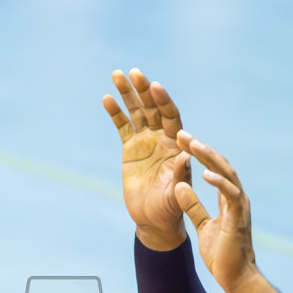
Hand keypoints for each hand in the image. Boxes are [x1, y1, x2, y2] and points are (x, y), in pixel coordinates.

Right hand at [103, 68, 189, 250]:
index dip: (164, 101)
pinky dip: (115, 113)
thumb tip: (185, 155)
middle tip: (135, 73)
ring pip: (136, 112)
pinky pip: (122, 127)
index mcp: (176, 144)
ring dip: (127, 94)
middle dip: (143, 90)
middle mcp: (162, 138)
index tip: (156, 87)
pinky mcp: (130, 149)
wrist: (154, 219)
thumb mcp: (179, 192)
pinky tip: (107, 98)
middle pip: (152, 108)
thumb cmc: (171, 207)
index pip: (171, 116)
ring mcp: (145, 141)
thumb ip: (181, 174)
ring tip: (117, 75)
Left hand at [172, 132, 256, 291]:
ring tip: (192, 144)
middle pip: (219, 165)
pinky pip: (230, 194)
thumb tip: (180, 187)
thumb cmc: (222, 255)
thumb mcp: (202, 225)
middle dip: (201, 148)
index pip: (212, 169)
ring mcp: (239, 206)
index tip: (180, 141)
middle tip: (181, 133)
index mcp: (227, 199)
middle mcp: (236, 198)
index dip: (198, 154)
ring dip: (209, 157)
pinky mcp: (239, 217)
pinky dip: (219, 182)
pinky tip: (205, 172)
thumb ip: (193, 206)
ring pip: (226, 173)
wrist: (236, 278)